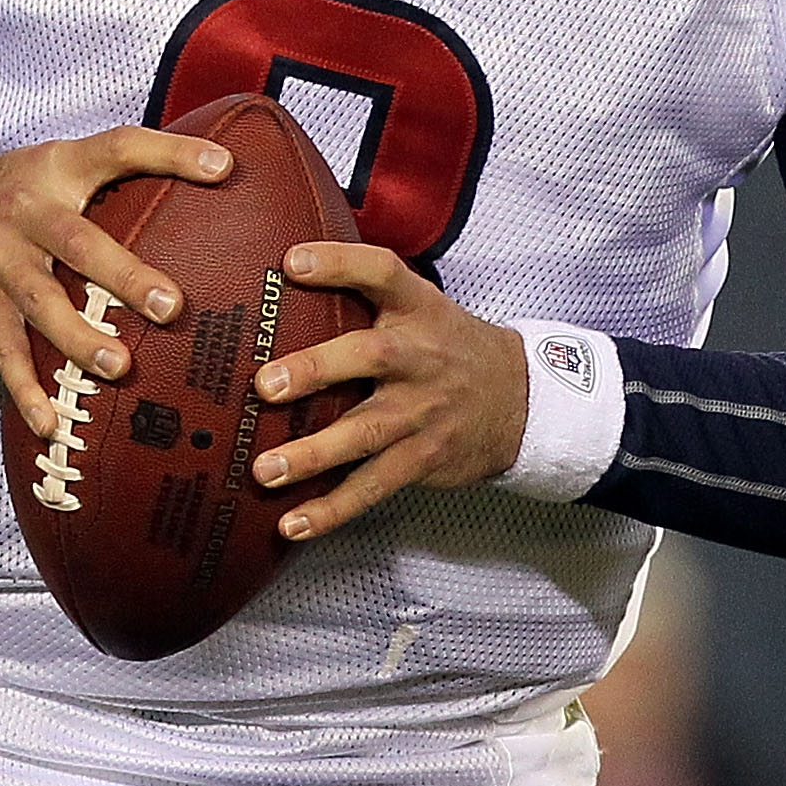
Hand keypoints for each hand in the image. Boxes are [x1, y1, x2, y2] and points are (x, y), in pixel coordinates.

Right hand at [0, 129, 234, 436]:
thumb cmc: (14, 190)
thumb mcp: (58, 165)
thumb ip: (120, 173)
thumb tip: (216, 175)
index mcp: (57, 169)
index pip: (118, 148)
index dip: (170, 154)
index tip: (221, 167)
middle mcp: (25, 212)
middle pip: (77, 241)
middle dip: (124, 275)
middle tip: (170, 306)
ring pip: (40, 303)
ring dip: (78, 338)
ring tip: (119, 367)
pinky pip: (5, 352)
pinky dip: (27, 391)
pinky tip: (51, 424)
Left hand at [248, 242, 528, 542]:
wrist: (520, 400)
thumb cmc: (449, 348)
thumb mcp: (422, 307)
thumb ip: (365, 294)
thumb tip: (283, 270)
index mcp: (417, 310)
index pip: (382, 273)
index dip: (339, 263)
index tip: (292, 262)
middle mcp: (420, 358)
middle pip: (371, 357)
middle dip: (316, 370)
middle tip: (265, 385)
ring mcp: (423, 412)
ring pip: (366, 433)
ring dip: (313, 454)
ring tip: (265, 470)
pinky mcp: (422, 458)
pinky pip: (373, 486)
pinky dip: (333, 508)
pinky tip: (294, 524)